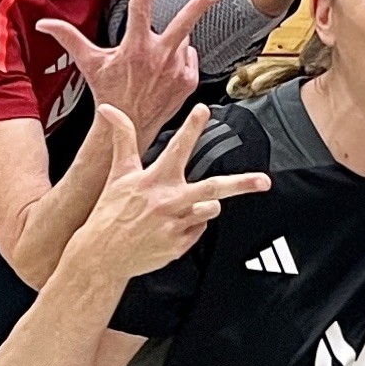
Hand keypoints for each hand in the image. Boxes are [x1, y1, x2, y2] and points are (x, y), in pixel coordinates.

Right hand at [43, 0, 221, 149]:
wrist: (130, 124)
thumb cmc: (108, 91)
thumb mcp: (89, 63)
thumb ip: (69, 38)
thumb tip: (44, 24)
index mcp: (135, 48)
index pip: (138, 13)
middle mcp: (159, 57)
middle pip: (184, 24)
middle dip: (200, 6)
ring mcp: (177, 70)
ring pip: (182, 39)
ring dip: (173, 40)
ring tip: (156, 56)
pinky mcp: (189, 80)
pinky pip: (189, 57)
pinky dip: (181, 57)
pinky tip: (165, 68)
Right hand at [72, 104, 272, 280]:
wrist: (101, 255)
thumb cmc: (110, 212)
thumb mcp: (118, 174)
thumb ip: (123, 140)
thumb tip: (110, 110)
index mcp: (154, 180)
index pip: (177, 148)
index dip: (191, 127)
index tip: (204, 110)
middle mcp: (168, 201)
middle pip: (213, 187)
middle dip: (242, 184)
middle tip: (264, 181)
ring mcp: (176, 225)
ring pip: (211, 208)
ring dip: (203, 206)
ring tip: (178, 209)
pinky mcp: (179, 245)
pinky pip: (200, 229)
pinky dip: (191, 225)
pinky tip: (170, 227)